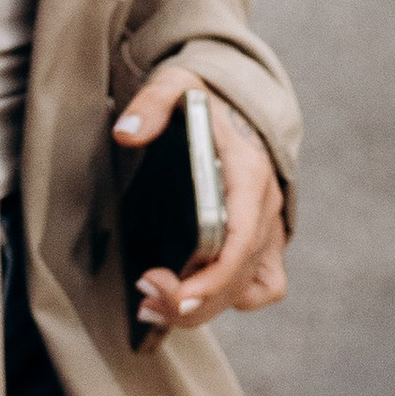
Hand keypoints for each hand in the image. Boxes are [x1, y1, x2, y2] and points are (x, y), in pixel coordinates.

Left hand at [111, 66, 287, 336]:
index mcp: (250, 174)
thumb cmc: (202, 101)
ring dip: (205, 307)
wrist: (235, 104)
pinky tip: (187, 302)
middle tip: (145, 300)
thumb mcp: (176, 87)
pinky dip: (231, 300)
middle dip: (193, 300)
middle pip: (239, 276)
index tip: (167, 289)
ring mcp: (268, 228)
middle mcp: (265, 207)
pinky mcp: (263, 242)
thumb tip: (126, 134)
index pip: (240, 241)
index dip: (210, 277)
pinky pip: (263, 286)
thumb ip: (152, 106)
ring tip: (153, 308)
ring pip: (248, 289)